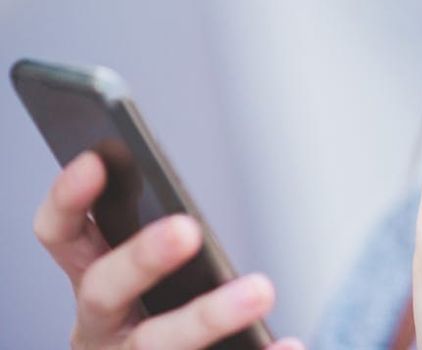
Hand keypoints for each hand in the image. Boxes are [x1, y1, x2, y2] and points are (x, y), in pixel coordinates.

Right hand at [32, 150, 303, 349]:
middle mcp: (99, 328)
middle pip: (104, 291)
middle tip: (186, 229)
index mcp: (93, 283)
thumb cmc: (166, 315)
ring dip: (209, 314)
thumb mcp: (149, 279)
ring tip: (260, 290)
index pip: (62, 237)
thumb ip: (159, 240)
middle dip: (141, 258)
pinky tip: (289, 345)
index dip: (69, 201)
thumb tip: (192, 207)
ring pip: (155, 343)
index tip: (95, 160)